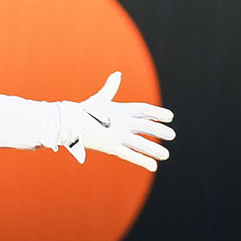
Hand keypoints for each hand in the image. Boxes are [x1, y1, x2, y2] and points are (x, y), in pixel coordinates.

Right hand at [61, 71, 175, 171]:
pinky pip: (130, 155)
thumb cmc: (83, 110)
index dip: (158, 113)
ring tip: (166, 155)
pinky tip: (153, 166)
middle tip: (172, 135)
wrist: (68, 122)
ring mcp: (117, 135)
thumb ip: (111, 87)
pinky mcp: (111, 147)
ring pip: (141, 143)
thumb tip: (117, 74)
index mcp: (121, 109)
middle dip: (160, 131)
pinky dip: (142, 161)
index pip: (144, 109)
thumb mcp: (100, 98)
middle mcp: (122, 122)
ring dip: (154, 149)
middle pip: (146, 126)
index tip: (170, 117)